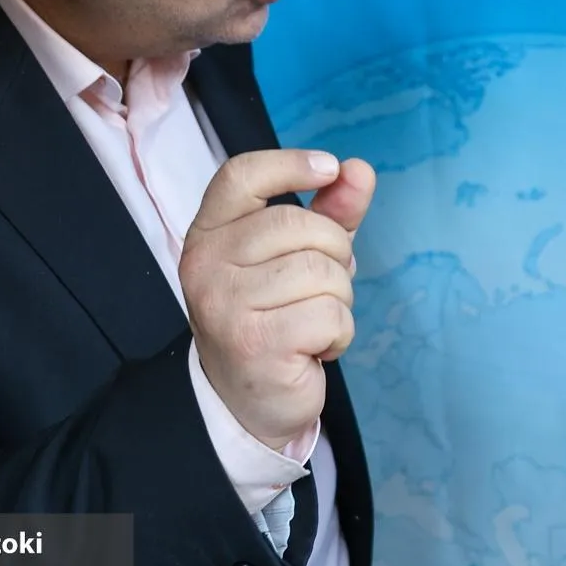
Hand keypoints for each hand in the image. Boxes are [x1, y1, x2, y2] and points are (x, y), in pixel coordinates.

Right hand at [182, 149, 367, 450]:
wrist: (248, 401)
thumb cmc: (276, 317)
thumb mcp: (299, 256)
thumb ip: (329, 212)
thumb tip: (359, 170)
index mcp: (208, 234)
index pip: (241, 175)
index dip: (290, 163)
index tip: (329, 168)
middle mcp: (205, 264)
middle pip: (299, 225)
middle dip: (336, 255)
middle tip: (321, 289)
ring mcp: (225, 304)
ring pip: (323, 272)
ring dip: (339, 300)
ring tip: (311, 322)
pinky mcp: (254, 343)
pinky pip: (330, 315)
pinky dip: (339, 333)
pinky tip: (315, 348)